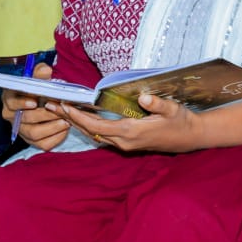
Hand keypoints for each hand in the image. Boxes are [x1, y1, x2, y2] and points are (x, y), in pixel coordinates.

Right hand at [1, 63, 70, 150]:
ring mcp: (21, 130)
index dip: (22, 103)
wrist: (43, 102)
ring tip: (66, 120)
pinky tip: (65, 130)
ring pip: (34, 133)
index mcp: (10, 99)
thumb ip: (40, 73)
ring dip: (52, 127)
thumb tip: (45, 70)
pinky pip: (43, 144)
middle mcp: (12, 117)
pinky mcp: (32, 141)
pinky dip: (56, 138)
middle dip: (45, 114)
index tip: (35, 102)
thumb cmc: (38, 89)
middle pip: (26, 118)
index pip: (12, 102)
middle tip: (60, 110)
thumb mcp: (38, 78)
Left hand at [50, 93, 205, 153]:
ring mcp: (125, 144)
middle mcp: (124, 141)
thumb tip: (143, 97)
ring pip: (95, 134)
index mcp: (131, 132)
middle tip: (51, 106)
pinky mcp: (128, 142)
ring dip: (77, 123)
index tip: (64, 107)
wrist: (190, 138)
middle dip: (70, 119)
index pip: (97, 126)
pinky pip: (102, 135)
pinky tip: (81, 118)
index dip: (79, 117)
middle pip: (91, 131)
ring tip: (60, 110)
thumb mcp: (172, 110)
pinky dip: (89, 126)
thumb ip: (157, 103)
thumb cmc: (181, 121)